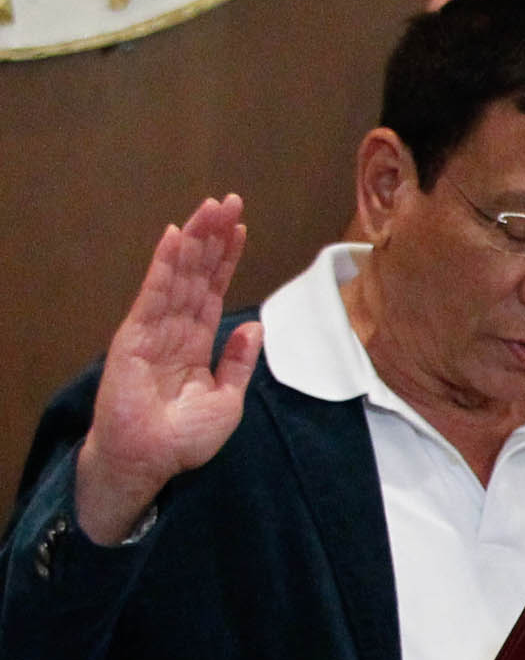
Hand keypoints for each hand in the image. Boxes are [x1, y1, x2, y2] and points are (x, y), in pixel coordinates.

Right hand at [81, 198, 261, 544]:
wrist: (150, 459)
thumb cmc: (183, 437)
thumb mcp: (227, 399)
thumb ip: (238, 361)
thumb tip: (253, 325)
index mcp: (196, 342)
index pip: (213, 290)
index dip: (227, 259)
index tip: (240, 228)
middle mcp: (174, 329)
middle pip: (196, 273)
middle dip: (213, 237)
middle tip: (228, 200)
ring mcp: (153, 328)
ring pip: (178, 275)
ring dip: (195, 240)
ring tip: (210, 207)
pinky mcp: (135, 334)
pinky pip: (154, 292)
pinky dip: (165, 263)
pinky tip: (176, 235)